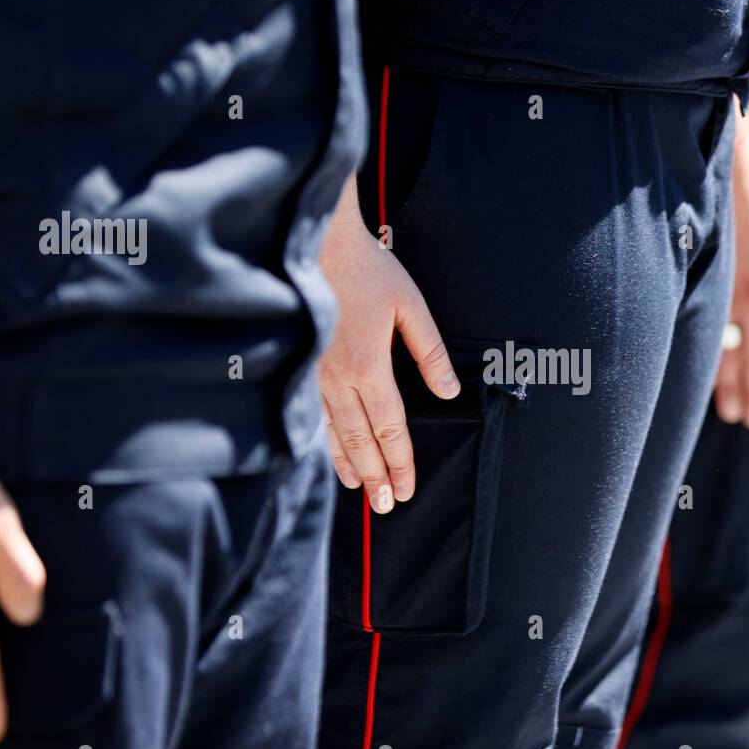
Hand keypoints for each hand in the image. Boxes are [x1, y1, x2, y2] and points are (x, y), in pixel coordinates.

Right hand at [318, 176, 459, 512]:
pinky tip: (329, 454)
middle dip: (375, 477)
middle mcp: (338, 377)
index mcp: (369, 365)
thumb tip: (448, 392)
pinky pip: (312, 414)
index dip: (400, 462)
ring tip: (360, 491)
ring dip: (349, 465)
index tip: (406, 489)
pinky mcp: (300, 365)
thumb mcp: (410, 305)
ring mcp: (313, 373)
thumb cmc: (368, 268)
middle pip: (360, 440)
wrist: (319, 241)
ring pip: (333, 432)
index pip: (390, 428)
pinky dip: (323, 440)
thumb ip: (430, 352)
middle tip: (386, 507)